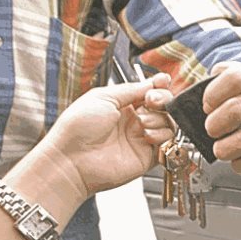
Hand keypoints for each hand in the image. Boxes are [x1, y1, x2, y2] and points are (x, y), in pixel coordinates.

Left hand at [36, 74, 174, 199]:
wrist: (72, 159)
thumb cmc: (78, 128)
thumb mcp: (103, 97)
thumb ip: (131, 89)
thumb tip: (152, 83)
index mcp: (122, 104)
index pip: (150, 91)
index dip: (159, 86)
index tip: (162, 81)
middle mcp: (134, 120)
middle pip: (163, 105)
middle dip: (162, 99)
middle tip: (152, 101)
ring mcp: (141, 138)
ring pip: (168, 123)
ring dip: (159, 118)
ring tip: (142, 122)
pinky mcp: (147, 156)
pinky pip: (167, 143)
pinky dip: (161, 136)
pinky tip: (146, 135)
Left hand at [191, 61, 240, 176]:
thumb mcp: (240, 78)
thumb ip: (219, 79)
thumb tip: (198, 94)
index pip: (235, 79)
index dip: (212, 95)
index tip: (207, 106)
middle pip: (237, 109)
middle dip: (214, 123)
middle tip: (211, 129)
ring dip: (223, 147)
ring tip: (220, 146)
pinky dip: (238, 164)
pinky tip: (237, 157)